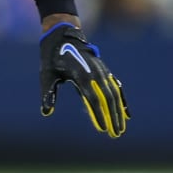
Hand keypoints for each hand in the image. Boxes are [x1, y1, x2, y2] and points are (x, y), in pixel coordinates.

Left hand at [39, 22, 128, 138]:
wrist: (63, 37)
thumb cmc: (52, 58)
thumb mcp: (46, 74)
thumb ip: (48, 93)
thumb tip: (46, 111)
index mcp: (81, 74)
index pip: (93, 98)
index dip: (99, 114)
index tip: (103, 129)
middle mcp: (95, 73)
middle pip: (108, 98)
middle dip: (113, 117)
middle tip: (115, 135)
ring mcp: (102, 71)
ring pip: (114, 94)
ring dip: (119, 112)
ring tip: (121, 129)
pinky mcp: (104, 72)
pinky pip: (116, 88)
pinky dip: (122, 101)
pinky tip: (126, 114)